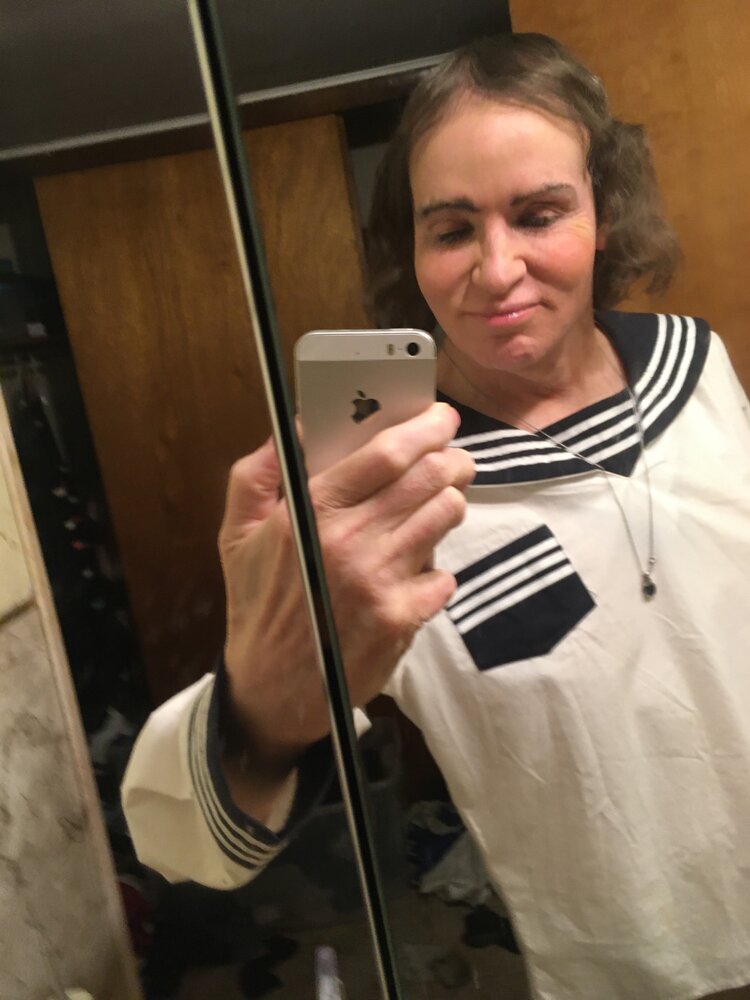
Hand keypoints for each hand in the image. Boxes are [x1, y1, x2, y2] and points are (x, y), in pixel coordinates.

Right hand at [218, 402, 473, 786]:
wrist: (272, 687)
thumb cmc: (258, 603)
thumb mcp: (236, 533)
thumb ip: (259, 472)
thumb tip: (298, 425)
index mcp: (310, 512)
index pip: (384, 454)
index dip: (423, 428)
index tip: (440, 418)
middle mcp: (350, 542)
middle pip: (429, 478)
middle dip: (451, 458)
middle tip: (452, 456)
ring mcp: (381, 582)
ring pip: (445, 516)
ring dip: (450, 503)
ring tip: (437, 504)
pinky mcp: (403, 618)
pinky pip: (445, 575)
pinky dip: (437, 567)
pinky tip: (414, 569)